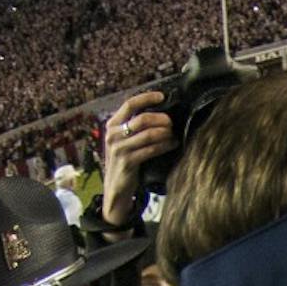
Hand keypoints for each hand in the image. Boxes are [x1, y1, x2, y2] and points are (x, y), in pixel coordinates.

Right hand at [100, 91, 176, 230]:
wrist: (116, 189)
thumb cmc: (125, 163)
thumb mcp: (124, 142)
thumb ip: (134, 129)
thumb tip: (159, 115)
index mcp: (112, 125)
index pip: (129, 104)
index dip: (146, 98)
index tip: (162, 96)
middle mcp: (113, 134)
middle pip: (142, 118)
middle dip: (160, 118)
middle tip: (172, 122)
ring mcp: (119, 148)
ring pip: (148, 134)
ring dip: (165, 133)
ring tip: (174, 134)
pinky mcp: (128, 161)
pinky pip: (151, 149)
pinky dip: (165, 145)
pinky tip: (173, 144)